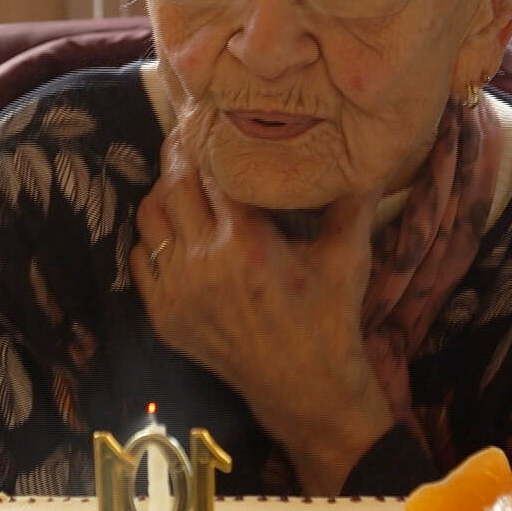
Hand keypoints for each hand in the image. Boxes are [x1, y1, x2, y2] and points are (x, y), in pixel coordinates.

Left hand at [131, 105, 394, 493]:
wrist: (305, 390)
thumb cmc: (329, 320)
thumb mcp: (346, 257)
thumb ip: (351, 201)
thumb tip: (370, 153)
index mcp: (248, 244)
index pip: (212, 171)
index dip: (210, 141)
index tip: (212, 120)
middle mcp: (205, 264)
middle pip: (173, 185)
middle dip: (181, 156)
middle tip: (191, 138)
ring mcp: (179, 292)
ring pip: (149, 218)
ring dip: (163, 194)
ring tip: (184, 183)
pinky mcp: (164, 316)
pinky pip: (141, 258)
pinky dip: (153, 238)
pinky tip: (176, 230)